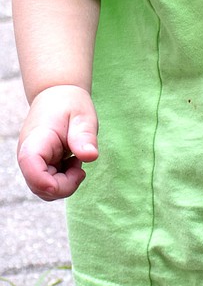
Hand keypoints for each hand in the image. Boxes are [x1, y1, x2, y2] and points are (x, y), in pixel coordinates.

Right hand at [18, 85, 98, 200]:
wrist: (57, 95)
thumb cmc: (69, 104)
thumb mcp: (83, 116)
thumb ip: (84, 136)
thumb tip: (91, 156)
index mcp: (36, 140)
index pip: (31, 166)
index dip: (48, 181)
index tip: (76, 174)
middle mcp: (27, 155)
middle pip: (40, 187)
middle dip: (65, 185)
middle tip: (80, 165)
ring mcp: (31, 163)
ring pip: (45, 190)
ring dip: (65, 183)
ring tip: (76, 160)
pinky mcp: (37, 167)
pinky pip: (49, 184)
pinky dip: (63, 179)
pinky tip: (71, 162)